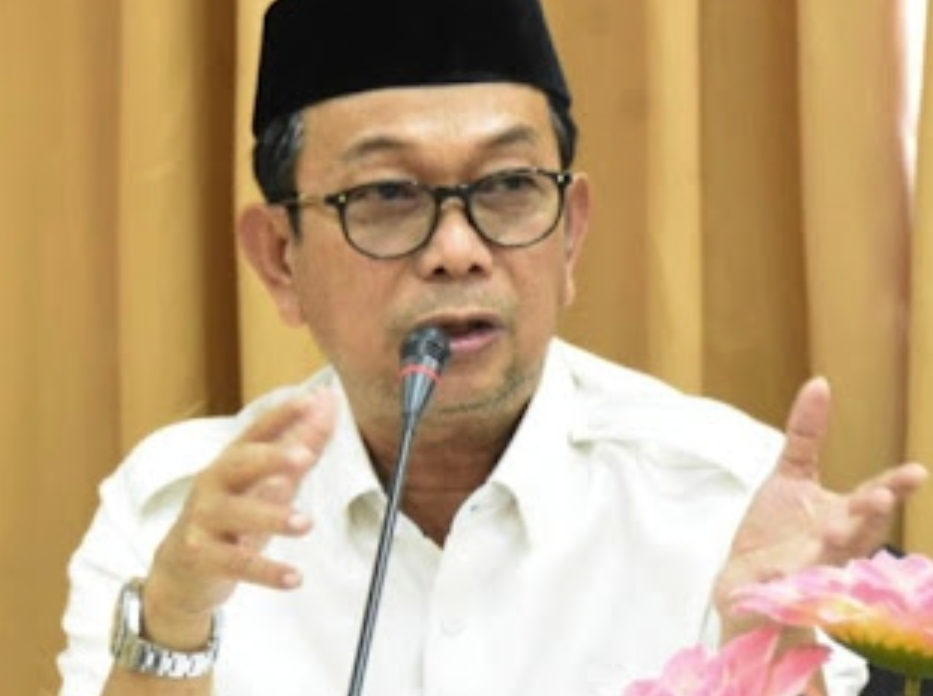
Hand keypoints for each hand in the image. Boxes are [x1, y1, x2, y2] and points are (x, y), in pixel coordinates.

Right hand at [141, 388, 336, 649]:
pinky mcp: (202, 558)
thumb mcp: (265, 483)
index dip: (281, 415)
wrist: (179, 573)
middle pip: (239, 465)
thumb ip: (298, 447)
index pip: (256, 432)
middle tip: (305, 456)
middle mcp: (213, 485)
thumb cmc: (230, 519)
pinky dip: (268, 572)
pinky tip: (295, 578)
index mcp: (231, 463)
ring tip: (306, 523)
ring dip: (273, 517)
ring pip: (237, 515)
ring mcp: (204, 521)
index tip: (310, 400)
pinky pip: (237, 564)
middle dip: (271, 458)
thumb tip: (327, 405)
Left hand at [714, 377, 927, 635]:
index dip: (894, 487)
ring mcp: (809, 570)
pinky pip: (782, 586)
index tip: (917, 472)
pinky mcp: (778, 589)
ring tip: (833, 531)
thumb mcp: (792, 474)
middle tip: (880, 498)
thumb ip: (807, 434)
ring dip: (833, 548)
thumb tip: (820, 382)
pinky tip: (776, 570)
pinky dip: (780, 579)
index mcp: (844, 518)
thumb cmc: (779, 527)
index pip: (873, 500)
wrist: (747, 576)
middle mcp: (835, 546)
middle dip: (870, 517)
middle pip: (859, 532)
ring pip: (827, 561)